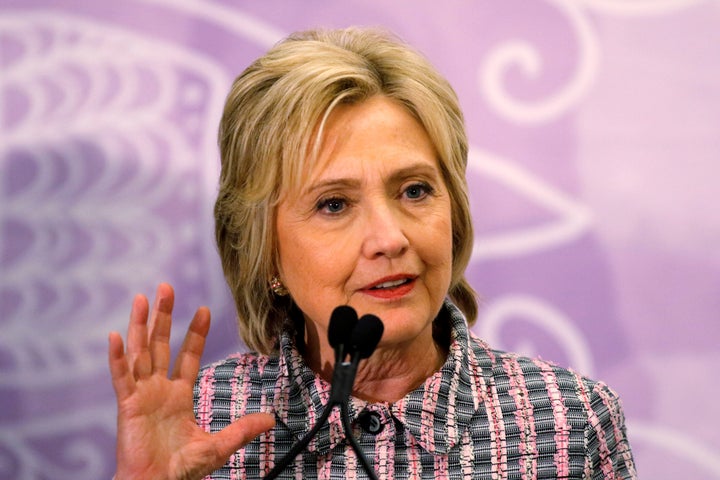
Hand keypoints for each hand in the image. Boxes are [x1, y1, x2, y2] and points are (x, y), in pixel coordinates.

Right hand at [108, 283, 274, 479]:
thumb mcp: (218, 446)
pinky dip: (117, 358)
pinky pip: (121, 378)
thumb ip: (242, 430)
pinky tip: (115, 336)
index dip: (195, 333)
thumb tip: (271, 419)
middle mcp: (157, 389)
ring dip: (140, 325)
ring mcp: (140, 395)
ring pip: (139, 352)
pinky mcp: (126, 406)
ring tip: (141, 298)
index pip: (187, 356)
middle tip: (167, 287)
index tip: (204, 308)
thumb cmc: (181, 471)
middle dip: (164, 316)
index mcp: (177, 395)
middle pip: (161, 344)